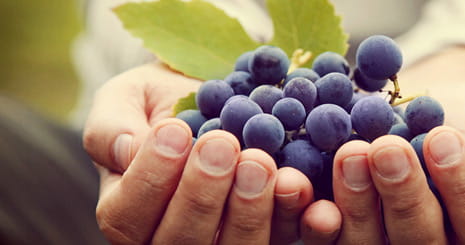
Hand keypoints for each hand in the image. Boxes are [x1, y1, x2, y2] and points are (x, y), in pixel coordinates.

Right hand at [84, 63, 315, 243]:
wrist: (217, 97)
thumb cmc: (163, 101)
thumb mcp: (127, 99)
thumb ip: (110, 126)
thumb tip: (124, 149)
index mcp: (129, 212)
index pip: (128, 216)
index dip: (150, 178)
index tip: (174, 130)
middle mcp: (174, 237)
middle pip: (181, 242)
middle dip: (201, 195)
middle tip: (221, 144)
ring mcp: (226, 238)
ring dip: (248, 210)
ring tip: (258, 161)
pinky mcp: (272, 229)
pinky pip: (285, 234)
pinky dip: (294, 213)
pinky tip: (296, 183)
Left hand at [305, 47, 464, 242]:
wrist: (435, 113)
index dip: (463, 189)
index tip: (445, 138)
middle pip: (419, 241)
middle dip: (402, 194)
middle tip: (387, 146)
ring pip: (367, 243)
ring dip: (354, 201)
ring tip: (350, 152)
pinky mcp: (342, 231)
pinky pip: (324, 234)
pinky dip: (311, 213)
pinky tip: (300, 183)